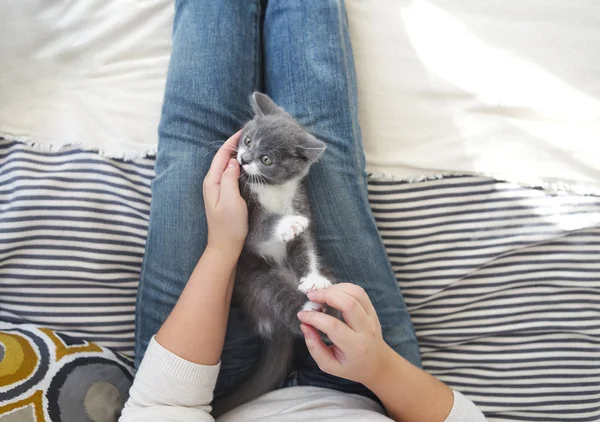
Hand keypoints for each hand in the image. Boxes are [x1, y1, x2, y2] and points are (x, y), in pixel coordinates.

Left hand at [203, 131, 247, 256]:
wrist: (225, 246)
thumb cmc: (229, 225)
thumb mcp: (230, 199)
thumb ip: (229, 178)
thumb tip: (233, 161)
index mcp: (212, 181)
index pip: (221, 155)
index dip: (231, 142)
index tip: (244, 131)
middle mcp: (213, 183)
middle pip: (223, 158)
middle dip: (235, 146)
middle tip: (251, 136)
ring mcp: (218, 190)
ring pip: (228, 166)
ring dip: (238, 156)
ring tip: (251, 146)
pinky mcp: (225, 196)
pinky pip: (231, 175)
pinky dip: (239, 167)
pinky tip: (248, 166)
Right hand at [297, 283, 392, 387]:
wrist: (376, 364)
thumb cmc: (351, 366)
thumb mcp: (329, 365)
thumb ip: (315, 347)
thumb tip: (305, 326)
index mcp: (355, 347)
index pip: (333, 326)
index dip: (314, 317)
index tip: (302, 315)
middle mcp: (366, 330)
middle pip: (348, 304)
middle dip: (326, 295)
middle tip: (310, 296)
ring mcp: (371, 318)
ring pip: (356, 293)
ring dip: (335, 288)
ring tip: (320, 293)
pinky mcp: (372, 310)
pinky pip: (359, 292)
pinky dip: (344, 287)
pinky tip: (332, 292)